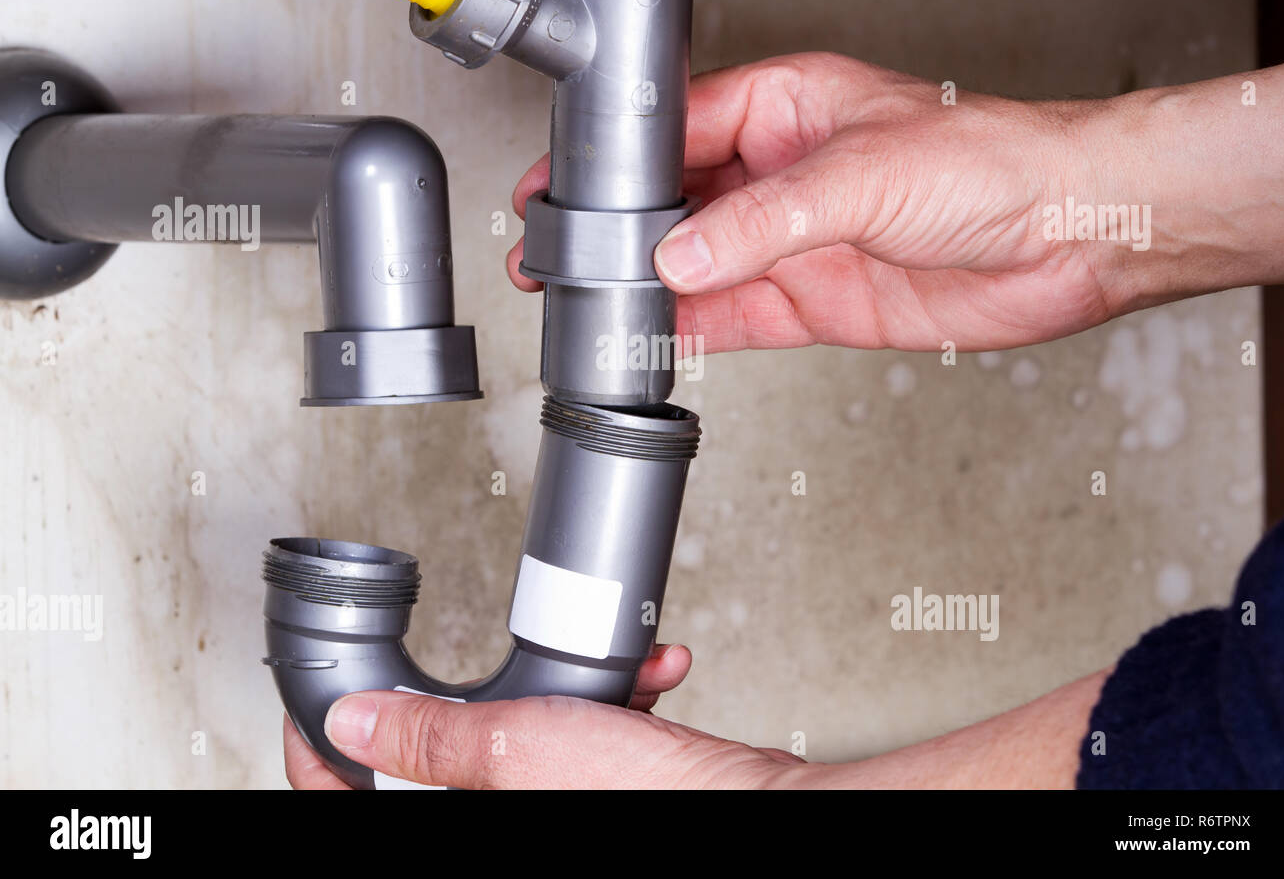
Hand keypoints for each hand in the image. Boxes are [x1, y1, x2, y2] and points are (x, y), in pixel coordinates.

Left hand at [283, 644, 805, 788]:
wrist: (765, 809)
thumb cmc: (659, 799)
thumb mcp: (520, 748)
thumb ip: (431, 735)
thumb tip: (353, 722)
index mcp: (463, 821)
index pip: (347, 800)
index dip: (318, 750)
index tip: (315, 706)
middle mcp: (500, 816)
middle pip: (427, 763)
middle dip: (450, 701)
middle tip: (436, 671)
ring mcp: (548, 800)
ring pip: (509, 737)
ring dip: (548, 683)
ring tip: (581, 664)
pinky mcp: (596, 782)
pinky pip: (575, 733)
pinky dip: (607, 695)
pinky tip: (643, 674)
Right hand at [509, 52, 1283, 353]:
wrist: (1071, 239)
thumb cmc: (995, 165)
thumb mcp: (863, 176)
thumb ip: (765, 221)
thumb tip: (681, 251)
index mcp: (788, 110)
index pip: (677, 129)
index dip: (615, 161)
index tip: (564, 186)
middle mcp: (785, 175)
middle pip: (676, 202)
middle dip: (616, 230)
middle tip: (557, 256)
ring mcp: (798, 242)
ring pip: (699, 265)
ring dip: (646, 286)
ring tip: (589, 304)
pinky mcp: (819, 300)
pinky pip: (738, 317)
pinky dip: (696, 329)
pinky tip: (658, 337)